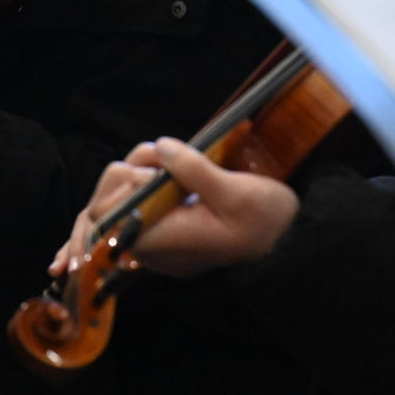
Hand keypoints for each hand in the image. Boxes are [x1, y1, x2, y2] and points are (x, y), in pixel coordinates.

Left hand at [51, 137, 300, 279]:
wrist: (291, 243)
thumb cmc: (267, 223)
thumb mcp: (237, 193)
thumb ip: (194, 170)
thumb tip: (162, 148)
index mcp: (162, 243)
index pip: (103, 221)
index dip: (116, 188)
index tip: (151, 171)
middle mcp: (153, 246)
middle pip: (106, 209)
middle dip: (127, 173)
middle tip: (162, 157)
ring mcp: (159, 238)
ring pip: (123, 201)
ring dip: (139, 169)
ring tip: (169, 155)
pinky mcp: (168, 227)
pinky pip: (139, 204)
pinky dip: (147, 179)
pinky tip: (166, 165)